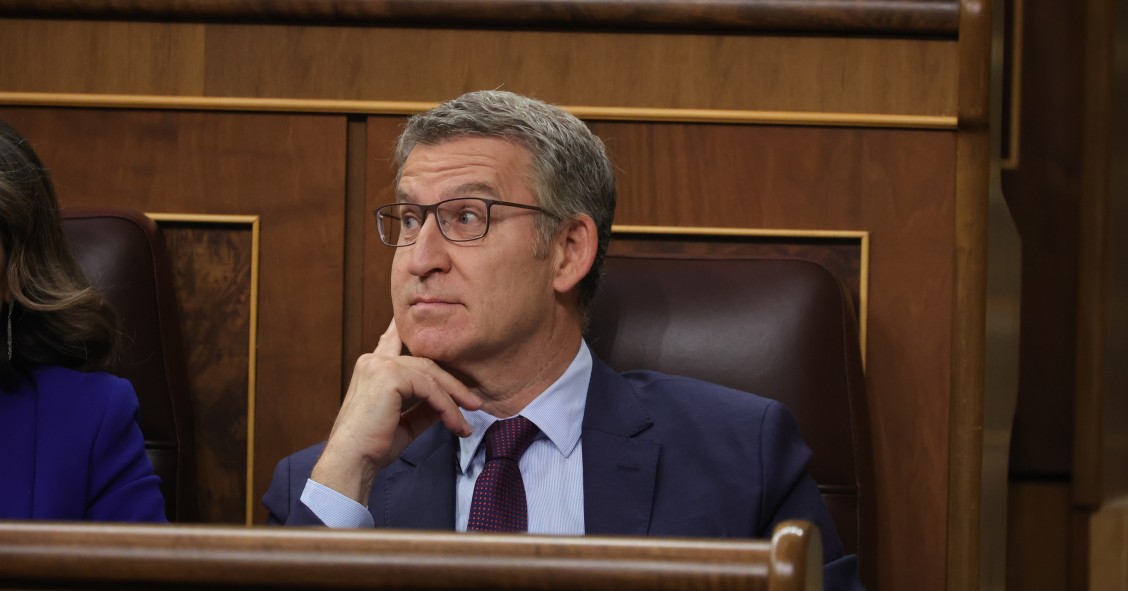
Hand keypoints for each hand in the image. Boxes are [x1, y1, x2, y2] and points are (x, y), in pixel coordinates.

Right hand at [310, 320, 480, 502]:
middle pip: (425, 363)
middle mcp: (374, 360)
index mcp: (372, 367)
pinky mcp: (391, 375)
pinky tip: (456, 424)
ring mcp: (381, 365)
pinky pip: (430, 389)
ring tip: (467, 421)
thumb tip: (448, 404)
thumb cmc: (373, 446)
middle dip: (452, 383)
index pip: (394, 342)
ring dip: (454, 399)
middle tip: (474, 403)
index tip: (422, 322)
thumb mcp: (404, 422)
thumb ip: (423, 408)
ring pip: (431, 375)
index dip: (409, 331)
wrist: (352, 461)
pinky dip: (447, 407)